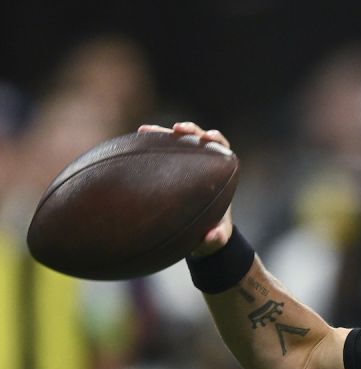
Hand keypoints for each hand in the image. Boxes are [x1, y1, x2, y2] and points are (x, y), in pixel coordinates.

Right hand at [138, 121, 233, 255]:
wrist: (194, 236)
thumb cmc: (209, 233)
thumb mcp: (216, 239)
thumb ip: (217, 238)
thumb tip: (211, 236)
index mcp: (219, 174)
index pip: (221, 149)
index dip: (216, 140)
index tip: (209, 138)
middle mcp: (201, 164)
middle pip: (198, 138)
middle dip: (189, 130)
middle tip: (178, 129)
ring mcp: (182, 164)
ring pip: (174, 142)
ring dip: (162, 134)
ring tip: (145, 130)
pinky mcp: (165, 169)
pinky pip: (156, 153)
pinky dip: (146, 146)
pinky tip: (131, 142)